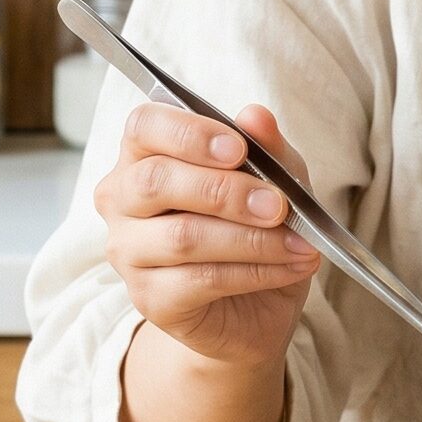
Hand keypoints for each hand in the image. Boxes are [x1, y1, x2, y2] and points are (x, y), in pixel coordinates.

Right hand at [95, 101, 320, 368]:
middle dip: (226, 191)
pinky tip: (290, 266)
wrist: (255, 305)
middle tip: (278, 204)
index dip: (189, 133)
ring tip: (298, 242)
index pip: (144, 126)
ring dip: (250, 238)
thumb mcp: (275, 178)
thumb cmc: (254, 225)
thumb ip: (266, 147)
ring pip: (182, 236)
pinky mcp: (149, 298)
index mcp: (144, 154)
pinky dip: (255, 271)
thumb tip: (256, 116)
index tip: (239, 149)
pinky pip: (200, 280)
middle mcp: (123, 199)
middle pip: (156, 181)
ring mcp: (128, 252)